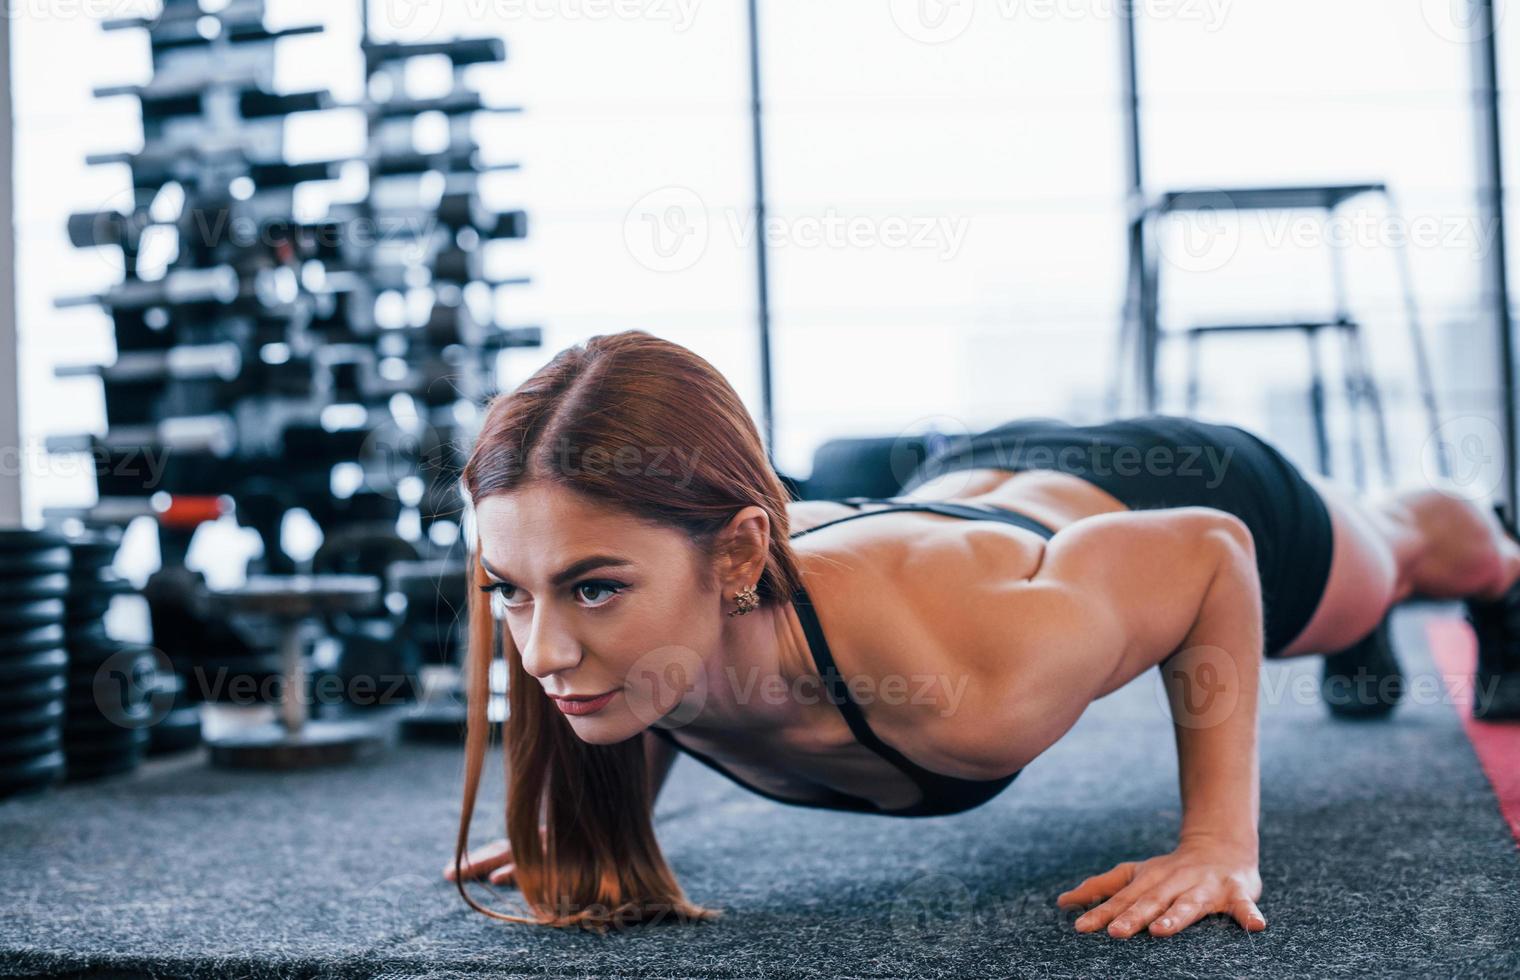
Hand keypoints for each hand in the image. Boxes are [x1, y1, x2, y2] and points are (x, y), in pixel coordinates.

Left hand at [1055, 836, 1265, 938]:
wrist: (1222, 845)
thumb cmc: (1171, 870)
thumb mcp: (1134, 874)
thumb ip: (1101, 888)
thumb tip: (1062, 902)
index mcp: (1150, 879)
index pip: (1122, 899)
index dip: (1101, 912)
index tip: (1081, 928)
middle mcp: (1175, 882)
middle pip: (1151, 902)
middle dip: (1133, 916)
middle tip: (1115, 932)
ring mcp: (1206, 886)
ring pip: (1190, 904)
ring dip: (1177, 917)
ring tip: (1162, 931)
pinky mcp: (1237, 892)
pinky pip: (1245, 906)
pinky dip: (1250, 915)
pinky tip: (1256, 927)